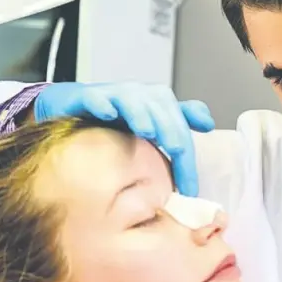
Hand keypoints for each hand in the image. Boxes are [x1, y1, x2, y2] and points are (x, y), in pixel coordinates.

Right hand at [34, 82, 214, 195]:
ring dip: (140, 112)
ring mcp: (112, 95)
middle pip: (160, 106)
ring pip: (131, 98)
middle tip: (176, 150)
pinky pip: (94, 97)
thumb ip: (178, 125)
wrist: (72, 104)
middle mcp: (138, 96)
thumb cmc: (116, 117)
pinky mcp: (85, 97)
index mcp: (157, 104)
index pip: (179, 124)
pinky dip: (101, 103)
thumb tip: (209, 124)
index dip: (187, 153)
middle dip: (170, 128)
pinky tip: (107, 114)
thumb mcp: (151, 124)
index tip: (189, 186)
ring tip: (148, 131)